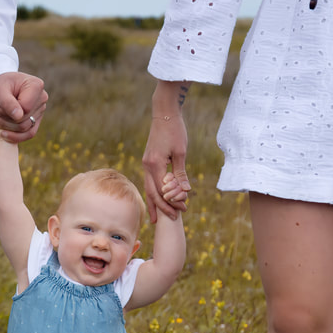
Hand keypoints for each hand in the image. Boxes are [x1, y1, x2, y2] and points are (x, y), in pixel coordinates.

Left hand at [0, 72, 47, 141]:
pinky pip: (29, 134)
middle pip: (25, 120)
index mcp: (36, 86)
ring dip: (7, 127)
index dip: (8, 112)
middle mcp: (42, 98)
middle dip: (6, 120)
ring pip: (26, 129)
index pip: (25, 109)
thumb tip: (19, 116)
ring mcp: (40, 110)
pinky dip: (15, 137)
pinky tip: (3, 133)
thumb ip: (7, 102)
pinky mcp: (36, 120)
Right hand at [142, 80, 190, 221]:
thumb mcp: (181, 152)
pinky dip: (153, 192)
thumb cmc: (175, 130)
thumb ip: (181, 173)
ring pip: (148, 189)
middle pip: (152, 193)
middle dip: (161, 207)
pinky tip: (156, 200)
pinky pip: (149, 181)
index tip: (182, 210)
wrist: (164, 113)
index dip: (172, 202)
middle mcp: (147, 166)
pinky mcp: (148, 161)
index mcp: (155, 164)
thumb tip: (186, 191)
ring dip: (154, 203)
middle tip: (172, 219)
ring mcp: (146, 164)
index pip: (162, 190)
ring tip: (156, 218)